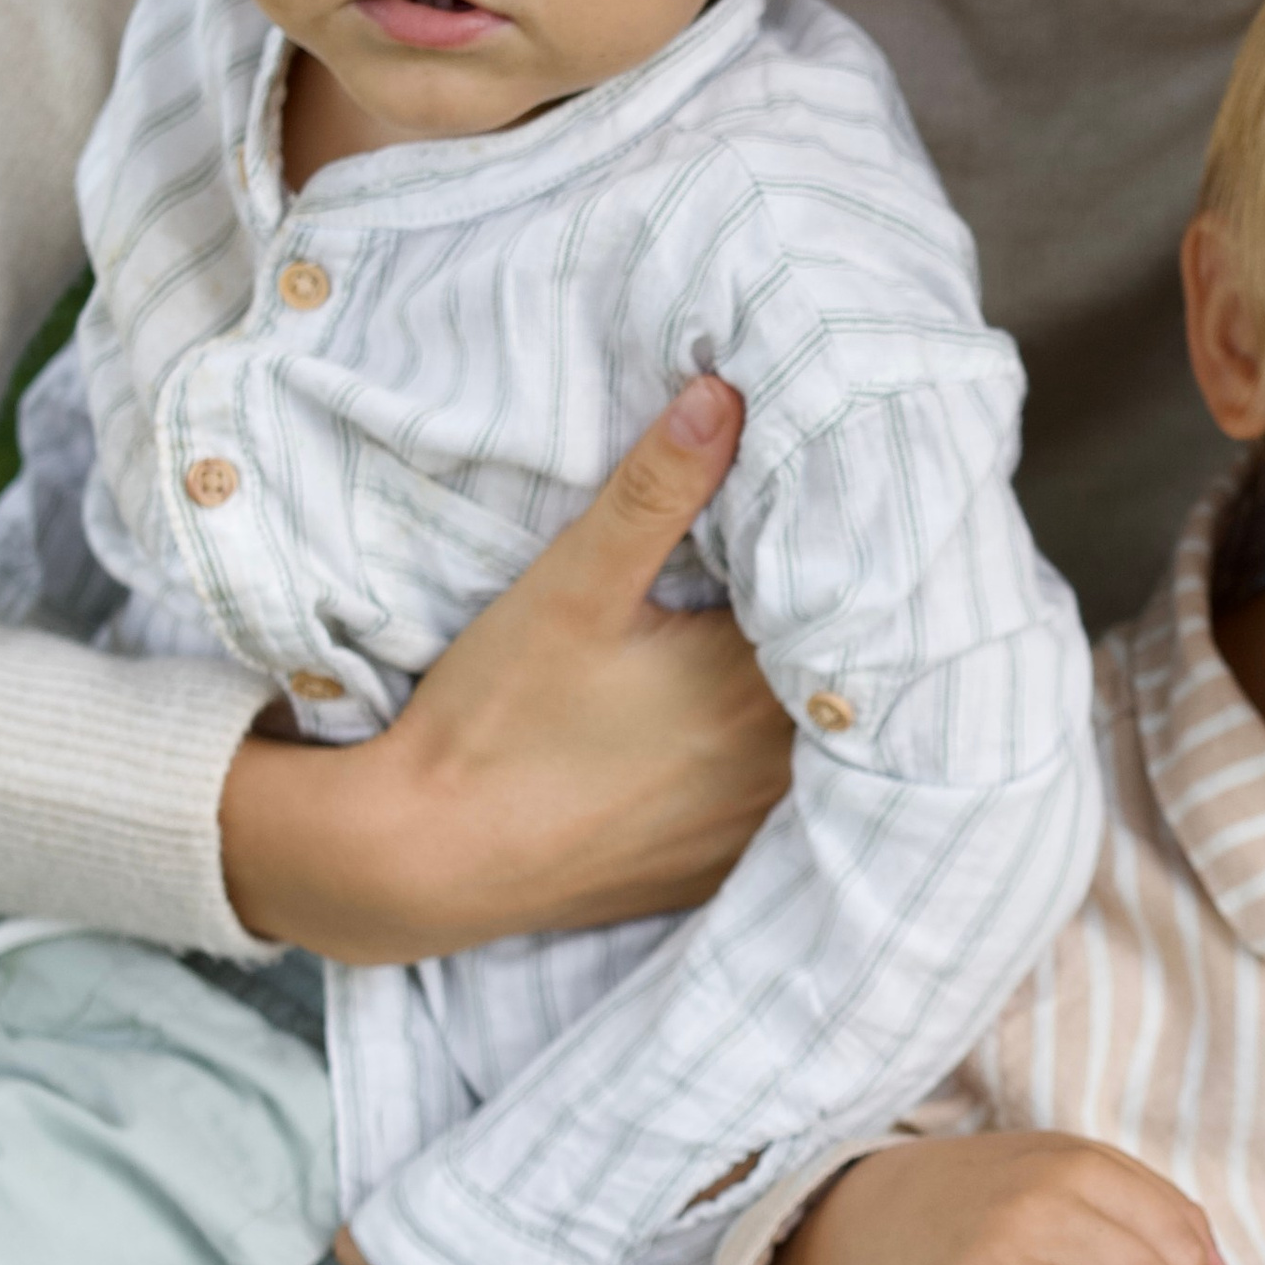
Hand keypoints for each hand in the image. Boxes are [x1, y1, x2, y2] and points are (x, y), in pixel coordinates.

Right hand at [220, 375, 793, 964]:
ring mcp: (751, 830)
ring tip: (772, 646)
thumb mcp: (572, 588)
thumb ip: (654, 490)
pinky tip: (726, 738)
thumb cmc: (496, 718)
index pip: (837, 605)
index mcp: (758, 687)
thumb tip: (724, 395)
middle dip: (818, 624)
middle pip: (829, 676)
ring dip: (797, 701)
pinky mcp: (717, 870)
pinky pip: (773, 810)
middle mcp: (778, 768)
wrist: (428, 859)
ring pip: (808, 745)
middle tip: (801, 567)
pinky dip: (764, 768)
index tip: (819, 514)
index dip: (828, 556)